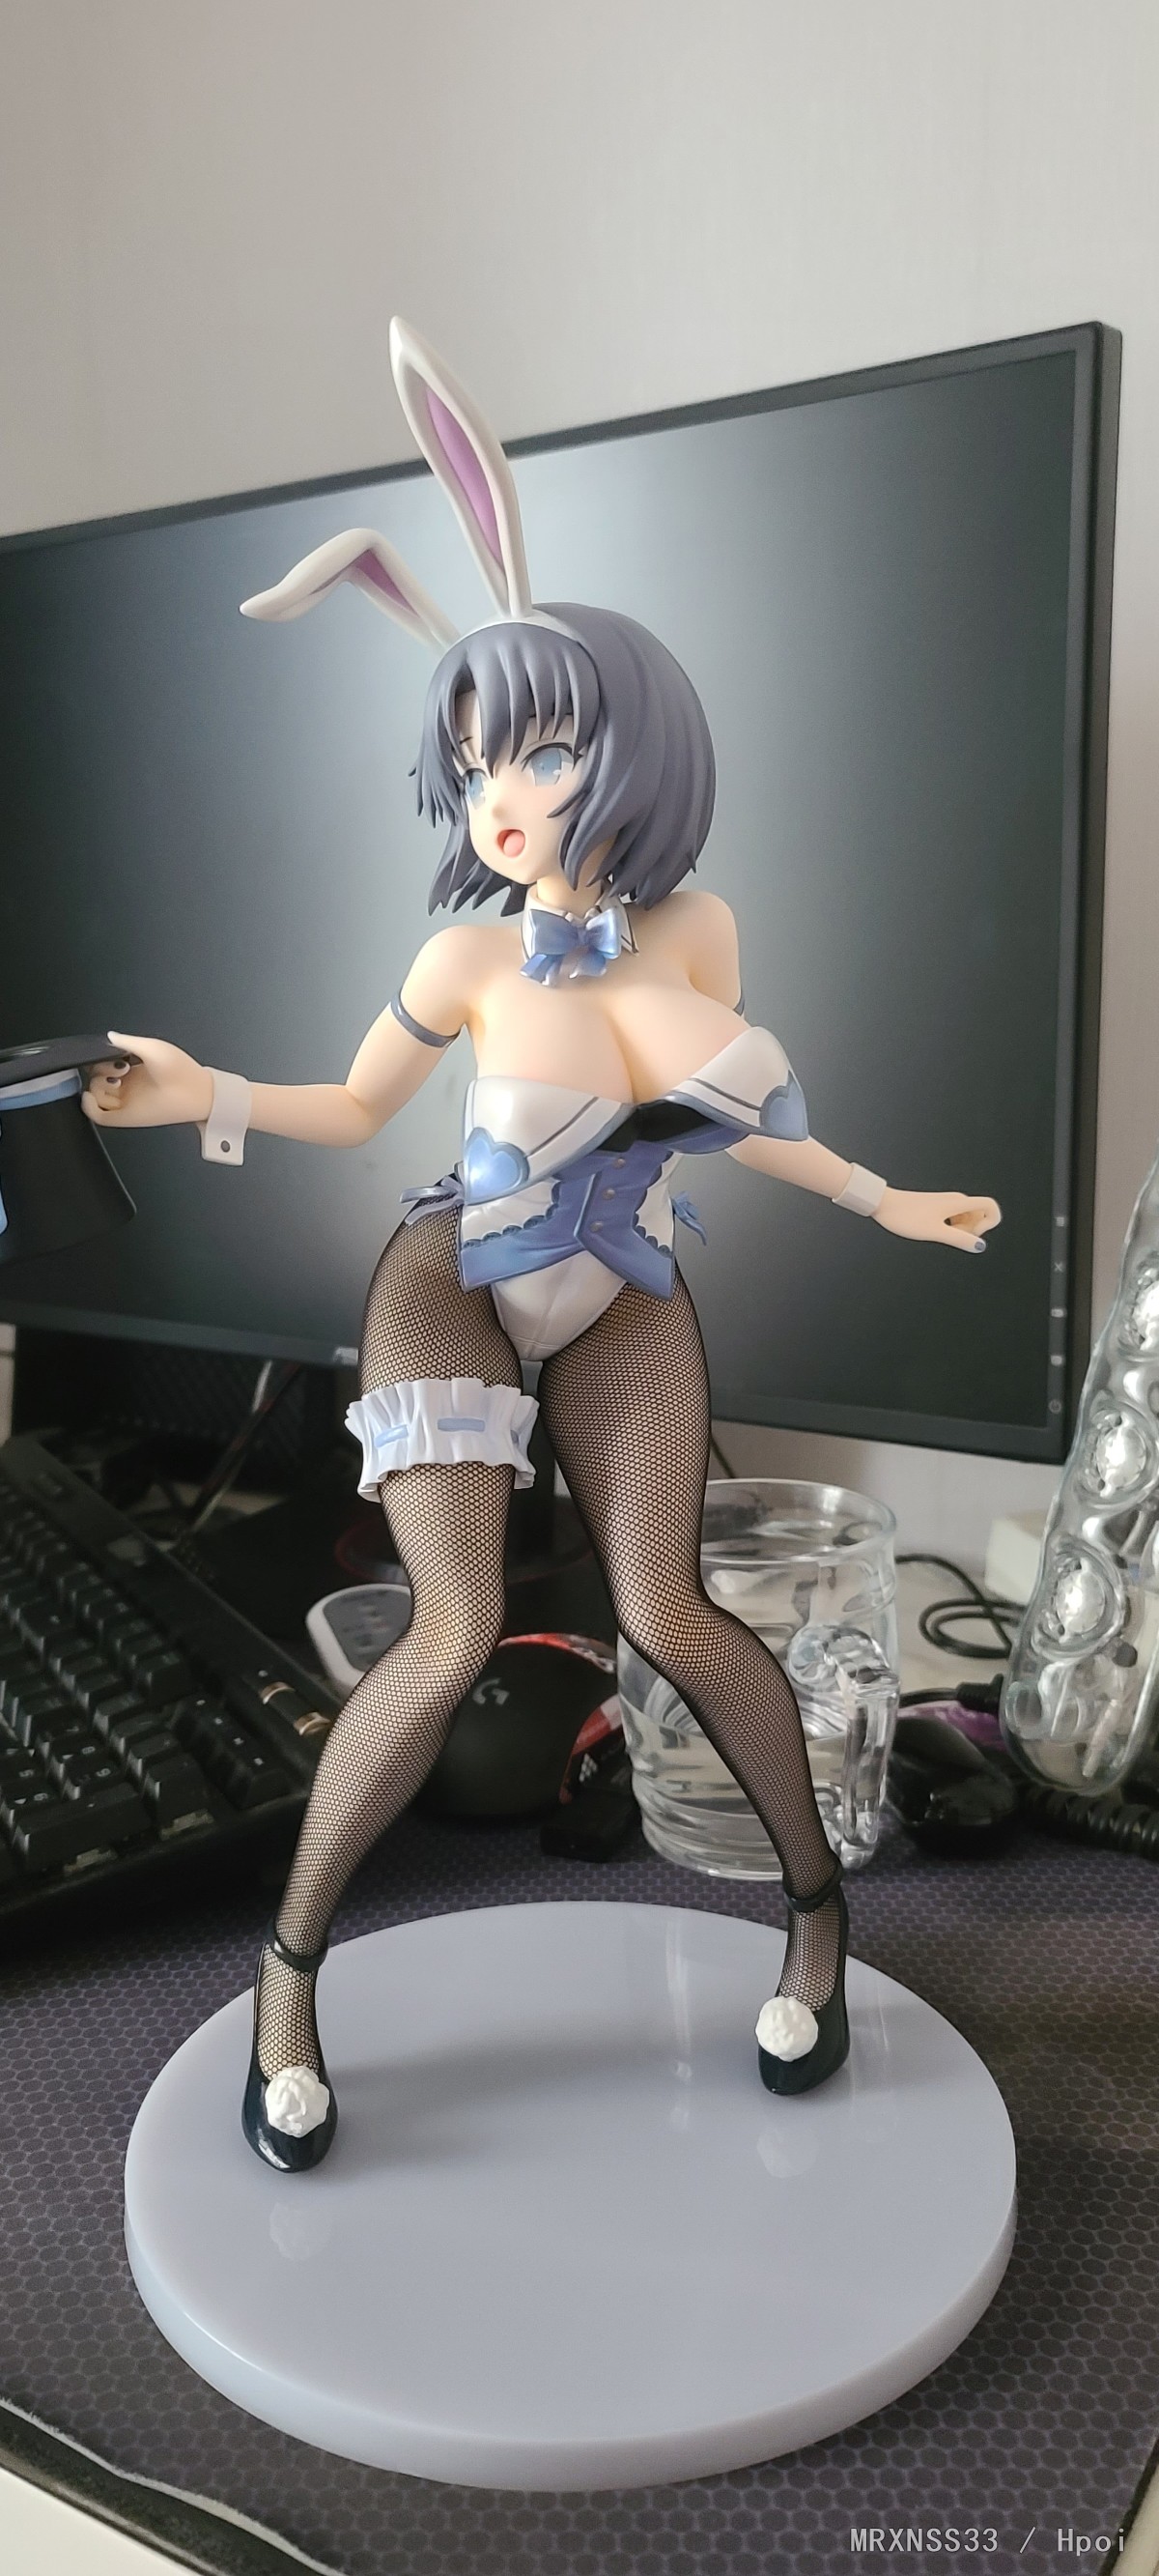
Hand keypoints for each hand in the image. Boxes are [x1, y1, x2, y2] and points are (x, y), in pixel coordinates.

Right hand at [80, 1031, 213, 1128]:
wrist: (196, 1092)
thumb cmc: (181, 1070)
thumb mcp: (151, 1047)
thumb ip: (127, 1041)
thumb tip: (110, 1036)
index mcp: (133, 1069)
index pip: (104, 1064)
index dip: (100, 1058)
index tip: (106, 1053)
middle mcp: (127, 1085)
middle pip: (96, 1078)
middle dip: (100, 1069)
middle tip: (121, 1066)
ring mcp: (125, 1101)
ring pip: (95, 1095)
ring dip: (97, 1084)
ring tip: (118, 1079)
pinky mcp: (125, 1117)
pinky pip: (98, 1116)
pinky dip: (88, 1106)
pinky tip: (90, 1095)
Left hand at [873, 1187, 1001, 1252]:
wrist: (884, 1204)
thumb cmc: (906, 1216)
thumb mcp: (935, 1232)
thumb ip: (959, 1239)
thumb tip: (980, 1247)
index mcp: (959, 1203)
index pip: (991, 1206)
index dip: (991, 1223)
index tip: (973, 1235)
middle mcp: (956, 1200)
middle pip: (979, 1216)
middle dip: (971, 1232)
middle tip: (949, 1236)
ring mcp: (947, 1203)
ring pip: (966, 1219)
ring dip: (959, 1231)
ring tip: (937, 1234)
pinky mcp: (938, 1208)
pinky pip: (954, 1219)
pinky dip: (949, 1228)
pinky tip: (932, 1231)